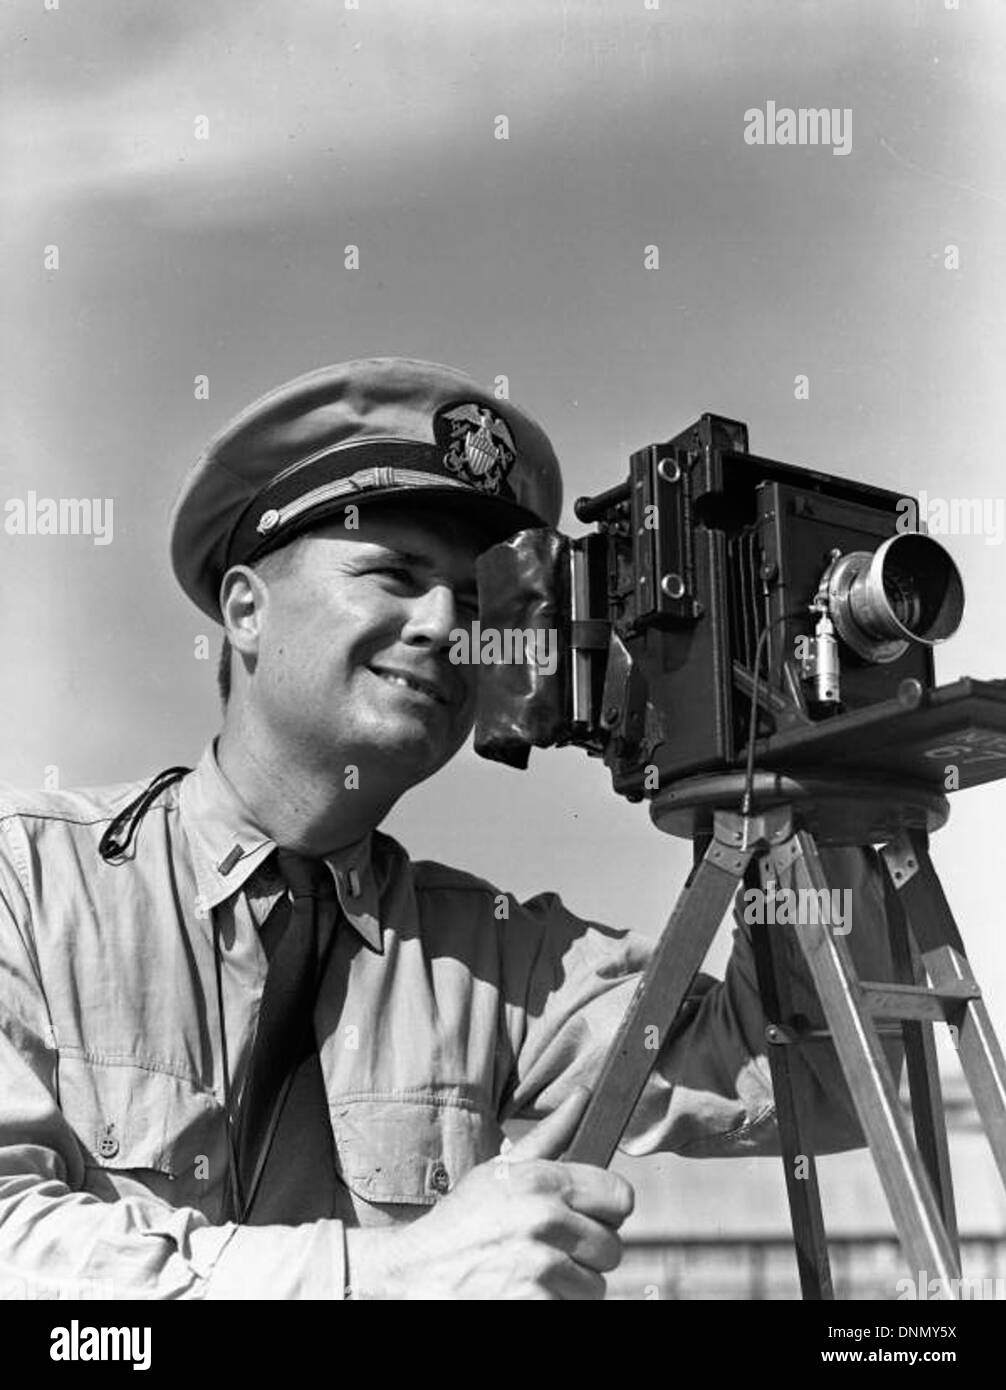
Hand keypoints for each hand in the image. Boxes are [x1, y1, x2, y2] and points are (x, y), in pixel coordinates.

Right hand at [344, 1087, 633, 1299]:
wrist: (414, 1274)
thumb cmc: (461, 1221)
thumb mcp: (500, 1170)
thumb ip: (551, 1135)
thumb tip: (585, 1095)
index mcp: (541, 1181)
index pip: (621, 1197)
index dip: (607, 1210)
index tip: (589, 1217)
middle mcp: (546, 1221)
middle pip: (612, 1247)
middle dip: (587, 1253)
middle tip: (552, 1249)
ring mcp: (542, 1268)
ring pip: (595, 1286)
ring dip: (571, 1285)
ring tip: (534, 1273)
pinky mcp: (536, 1305)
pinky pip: (573, 1309)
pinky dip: (553, 1305)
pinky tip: (525, 1293)